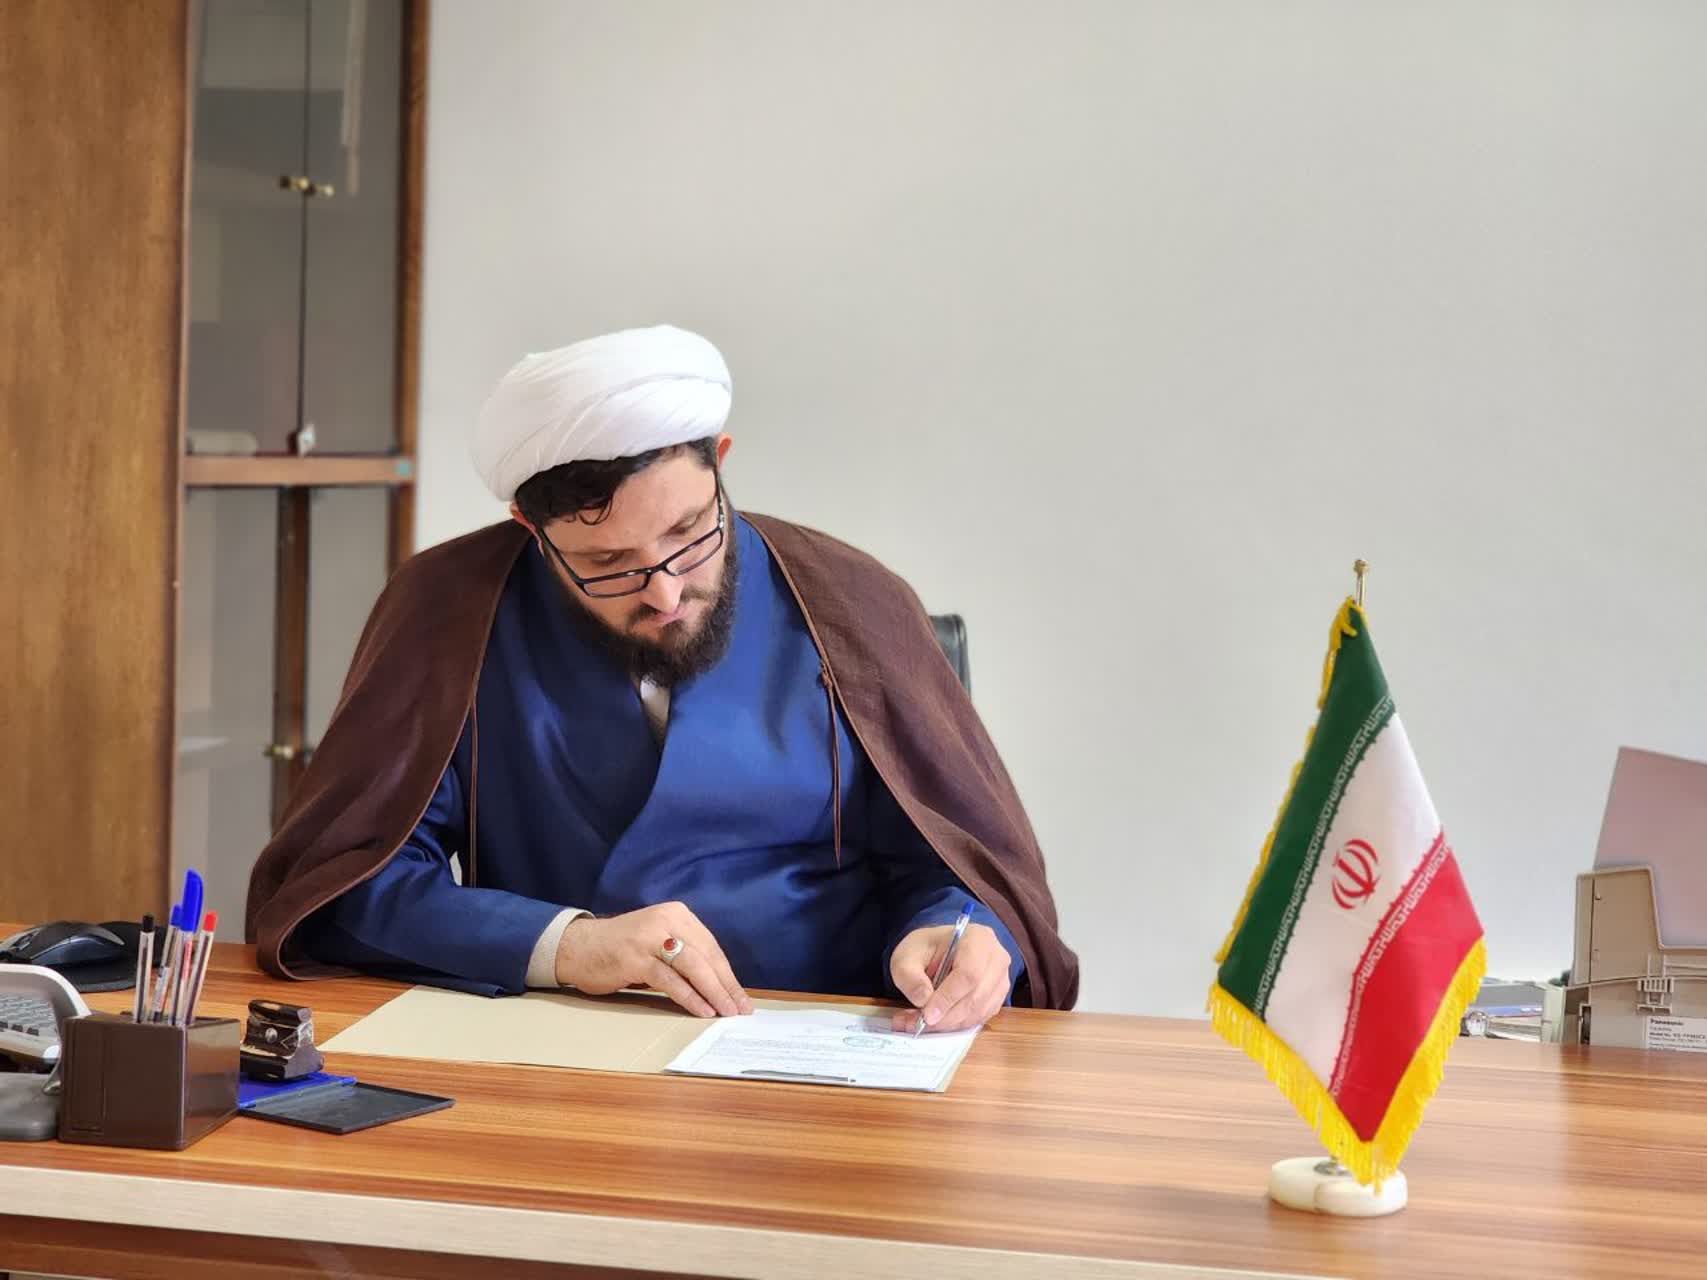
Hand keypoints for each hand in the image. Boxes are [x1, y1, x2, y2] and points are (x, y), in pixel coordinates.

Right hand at [554, 902, 752, 1018]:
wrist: (578, 946)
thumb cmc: (621, 949)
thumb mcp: (658, 941)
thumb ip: (683, 954)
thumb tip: (717, 986)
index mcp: (677, 914)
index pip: (711, 947)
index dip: (728, 975)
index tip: (741, 997)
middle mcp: (666, 920)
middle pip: (706, 957)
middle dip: (726, 986)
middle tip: (740, 1010)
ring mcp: (649, 938)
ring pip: (693, 967)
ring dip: (713, 993)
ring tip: (725, 1012)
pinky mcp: (635, 957)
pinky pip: (670, 980)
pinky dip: (689, 996)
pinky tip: (702, 1010)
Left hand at [888, 922, 1011, 1033]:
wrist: (939, 951)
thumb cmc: (926, 949)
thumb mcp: (906, 955)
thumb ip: (910, 976)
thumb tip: (923, 1000)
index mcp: (977, 938)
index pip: (968, 973)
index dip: (948, 997)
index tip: (927, 1015)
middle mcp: (996, 958)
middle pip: (976, 996)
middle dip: (946, 1016)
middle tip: (918, 1024)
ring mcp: (1001, 979)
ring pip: (979, 1011)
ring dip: (950, 1024)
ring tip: (921, 1024)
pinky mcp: (998, 997)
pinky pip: (981, 1018)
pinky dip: (958, 1025)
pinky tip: (938, 1021)